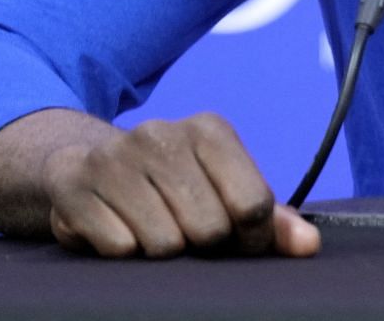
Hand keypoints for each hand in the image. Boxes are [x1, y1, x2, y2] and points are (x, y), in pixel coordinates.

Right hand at [40, 113, 319, 258]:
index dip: (249, 238)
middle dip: (201, 244)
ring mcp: (115, 155)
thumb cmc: (173, 188)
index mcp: (209, 130)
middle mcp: (162, 133)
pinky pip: (119, 249)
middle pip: (209, 229)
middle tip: (183, 230)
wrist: (87, 168)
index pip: (254, 204)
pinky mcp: (75, 183)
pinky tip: (115, 227)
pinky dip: (121, 252)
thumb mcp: (225, 192)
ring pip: (164, 244)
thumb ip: (273, 221)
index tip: (235, 237)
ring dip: (160, 251)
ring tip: (148, 228)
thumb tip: (309, 247)